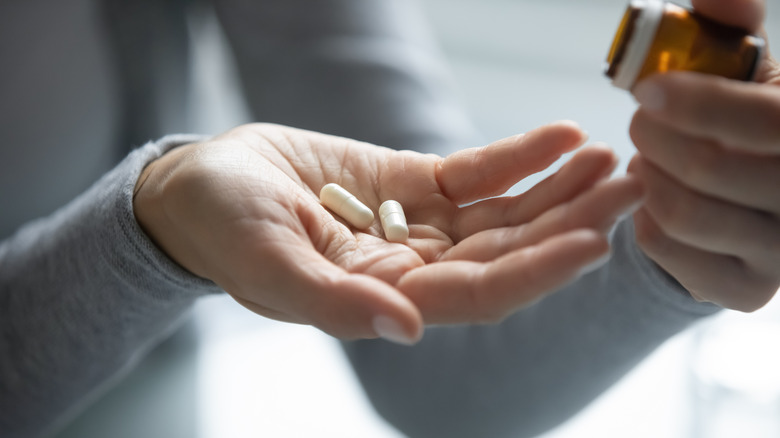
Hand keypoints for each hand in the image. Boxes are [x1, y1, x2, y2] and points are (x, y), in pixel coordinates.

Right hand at [134, 122, 641, 342]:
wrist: (203, 186)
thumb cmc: (222, 230)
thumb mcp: (266, 264)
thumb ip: (332, 302)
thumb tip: (402, 331)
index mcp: (385, 298)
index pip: (477, 294)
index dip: (534, 271)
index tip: (591, 242)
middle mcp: (414, 267)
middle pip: (508, 251)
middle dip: (570, 223)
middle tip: (631, 189)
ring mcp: (418, 224)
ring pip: (504, 213)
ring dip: (558, 187)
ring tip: (609, 159)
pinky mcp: (411, 183)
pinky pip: (475, 173)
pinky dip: (517, 156)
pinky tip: (561, 136)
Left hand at [628, 0, 779, 310]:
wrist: (746, 202)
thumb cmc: (741, 123)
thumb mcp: (743, 71)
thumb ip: (731, 27)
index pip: (768, 121)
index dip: (700, 102)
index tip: (647, 89)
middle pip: (711, 169)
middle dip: (654, 138)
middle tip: (638, 123)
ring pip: (683, 213)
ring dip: (647, 178)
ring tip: (648, 159)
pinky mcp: (746, 290)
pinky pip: (668, 250)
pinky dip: (643, 219)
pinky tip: (653, 200)